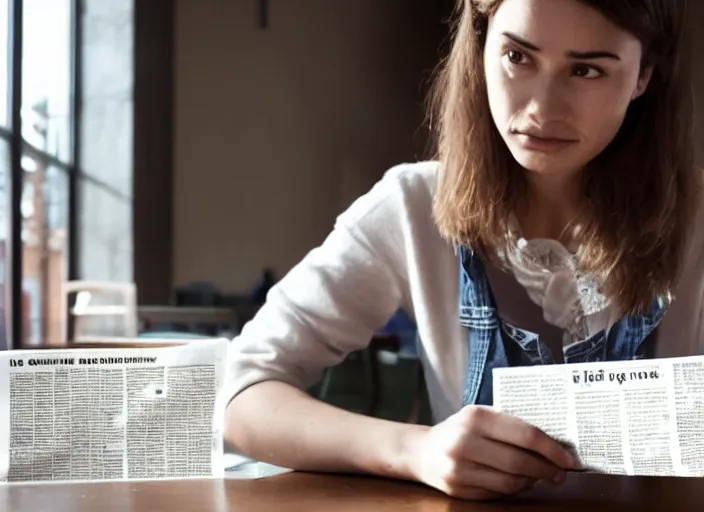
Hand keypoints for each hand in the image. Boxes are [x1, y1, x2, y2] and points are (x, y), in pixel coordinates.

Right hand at [408, 405, 573, 499]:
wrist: (422, 451)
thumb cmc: (460, 430)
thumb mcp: (480, 417)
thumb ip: (509, 425)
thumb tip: (552, 444)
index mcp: (475, 417)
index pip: (525, 434)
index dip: (551, 449)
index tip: (568, 458)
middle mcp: (465, 441)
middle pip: (519, 461)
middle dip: (546, 469)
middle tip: (561, 472)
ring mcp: (460, 468)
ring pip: (510, 481)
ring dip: (532, 480)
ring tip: (542, 476)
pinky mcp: (458, 488)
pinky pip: (498, 492)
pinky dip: (515, 488)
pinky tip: (521, 482)